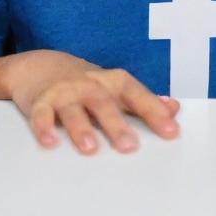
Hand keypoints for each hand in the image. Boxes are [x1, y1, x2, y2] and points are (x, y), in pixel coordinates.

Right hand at [10, 53, 180, 154]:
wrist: (40, 66)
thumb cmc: (85, 82)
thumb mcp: (115, 87)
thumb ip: (142, 100)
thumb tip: (175, 109)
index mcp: (111, 82)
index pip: (135, 94)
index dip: (153, 111)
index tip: (170, 131)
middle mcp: (89, 84)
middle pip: (104, 103)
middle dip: (117, 124)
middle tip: (130, 147)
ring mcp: (64, 92)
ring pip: (74, 109)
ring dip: (82, 128)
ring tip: (90, 148)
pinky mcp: (40, 101)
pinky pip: (41, 114)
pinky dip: (44, 127)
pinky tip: (50, 142)